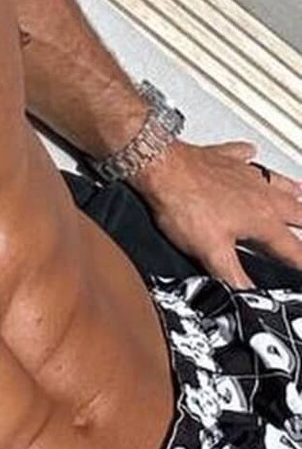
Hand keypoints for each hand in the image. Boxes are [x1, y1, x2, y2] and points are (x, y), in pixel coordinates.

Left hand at [133, 139, 301, 288]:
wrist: (162, 169)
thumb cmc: (185, 206)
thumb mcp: (210, 252)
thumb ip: (231, 274)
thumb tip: (245, 293)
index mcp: (261, 220)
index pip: (291, 247)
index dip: (301, 261)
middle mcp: (261, 195)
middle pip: (294, 211)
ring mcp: (244, 175)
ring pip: (278, 183)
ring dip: (292, 190)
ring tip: (301, 193)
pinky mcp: (224, 160)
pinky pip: (243, 157)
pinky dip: (248, 158)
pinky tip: (250, 155)